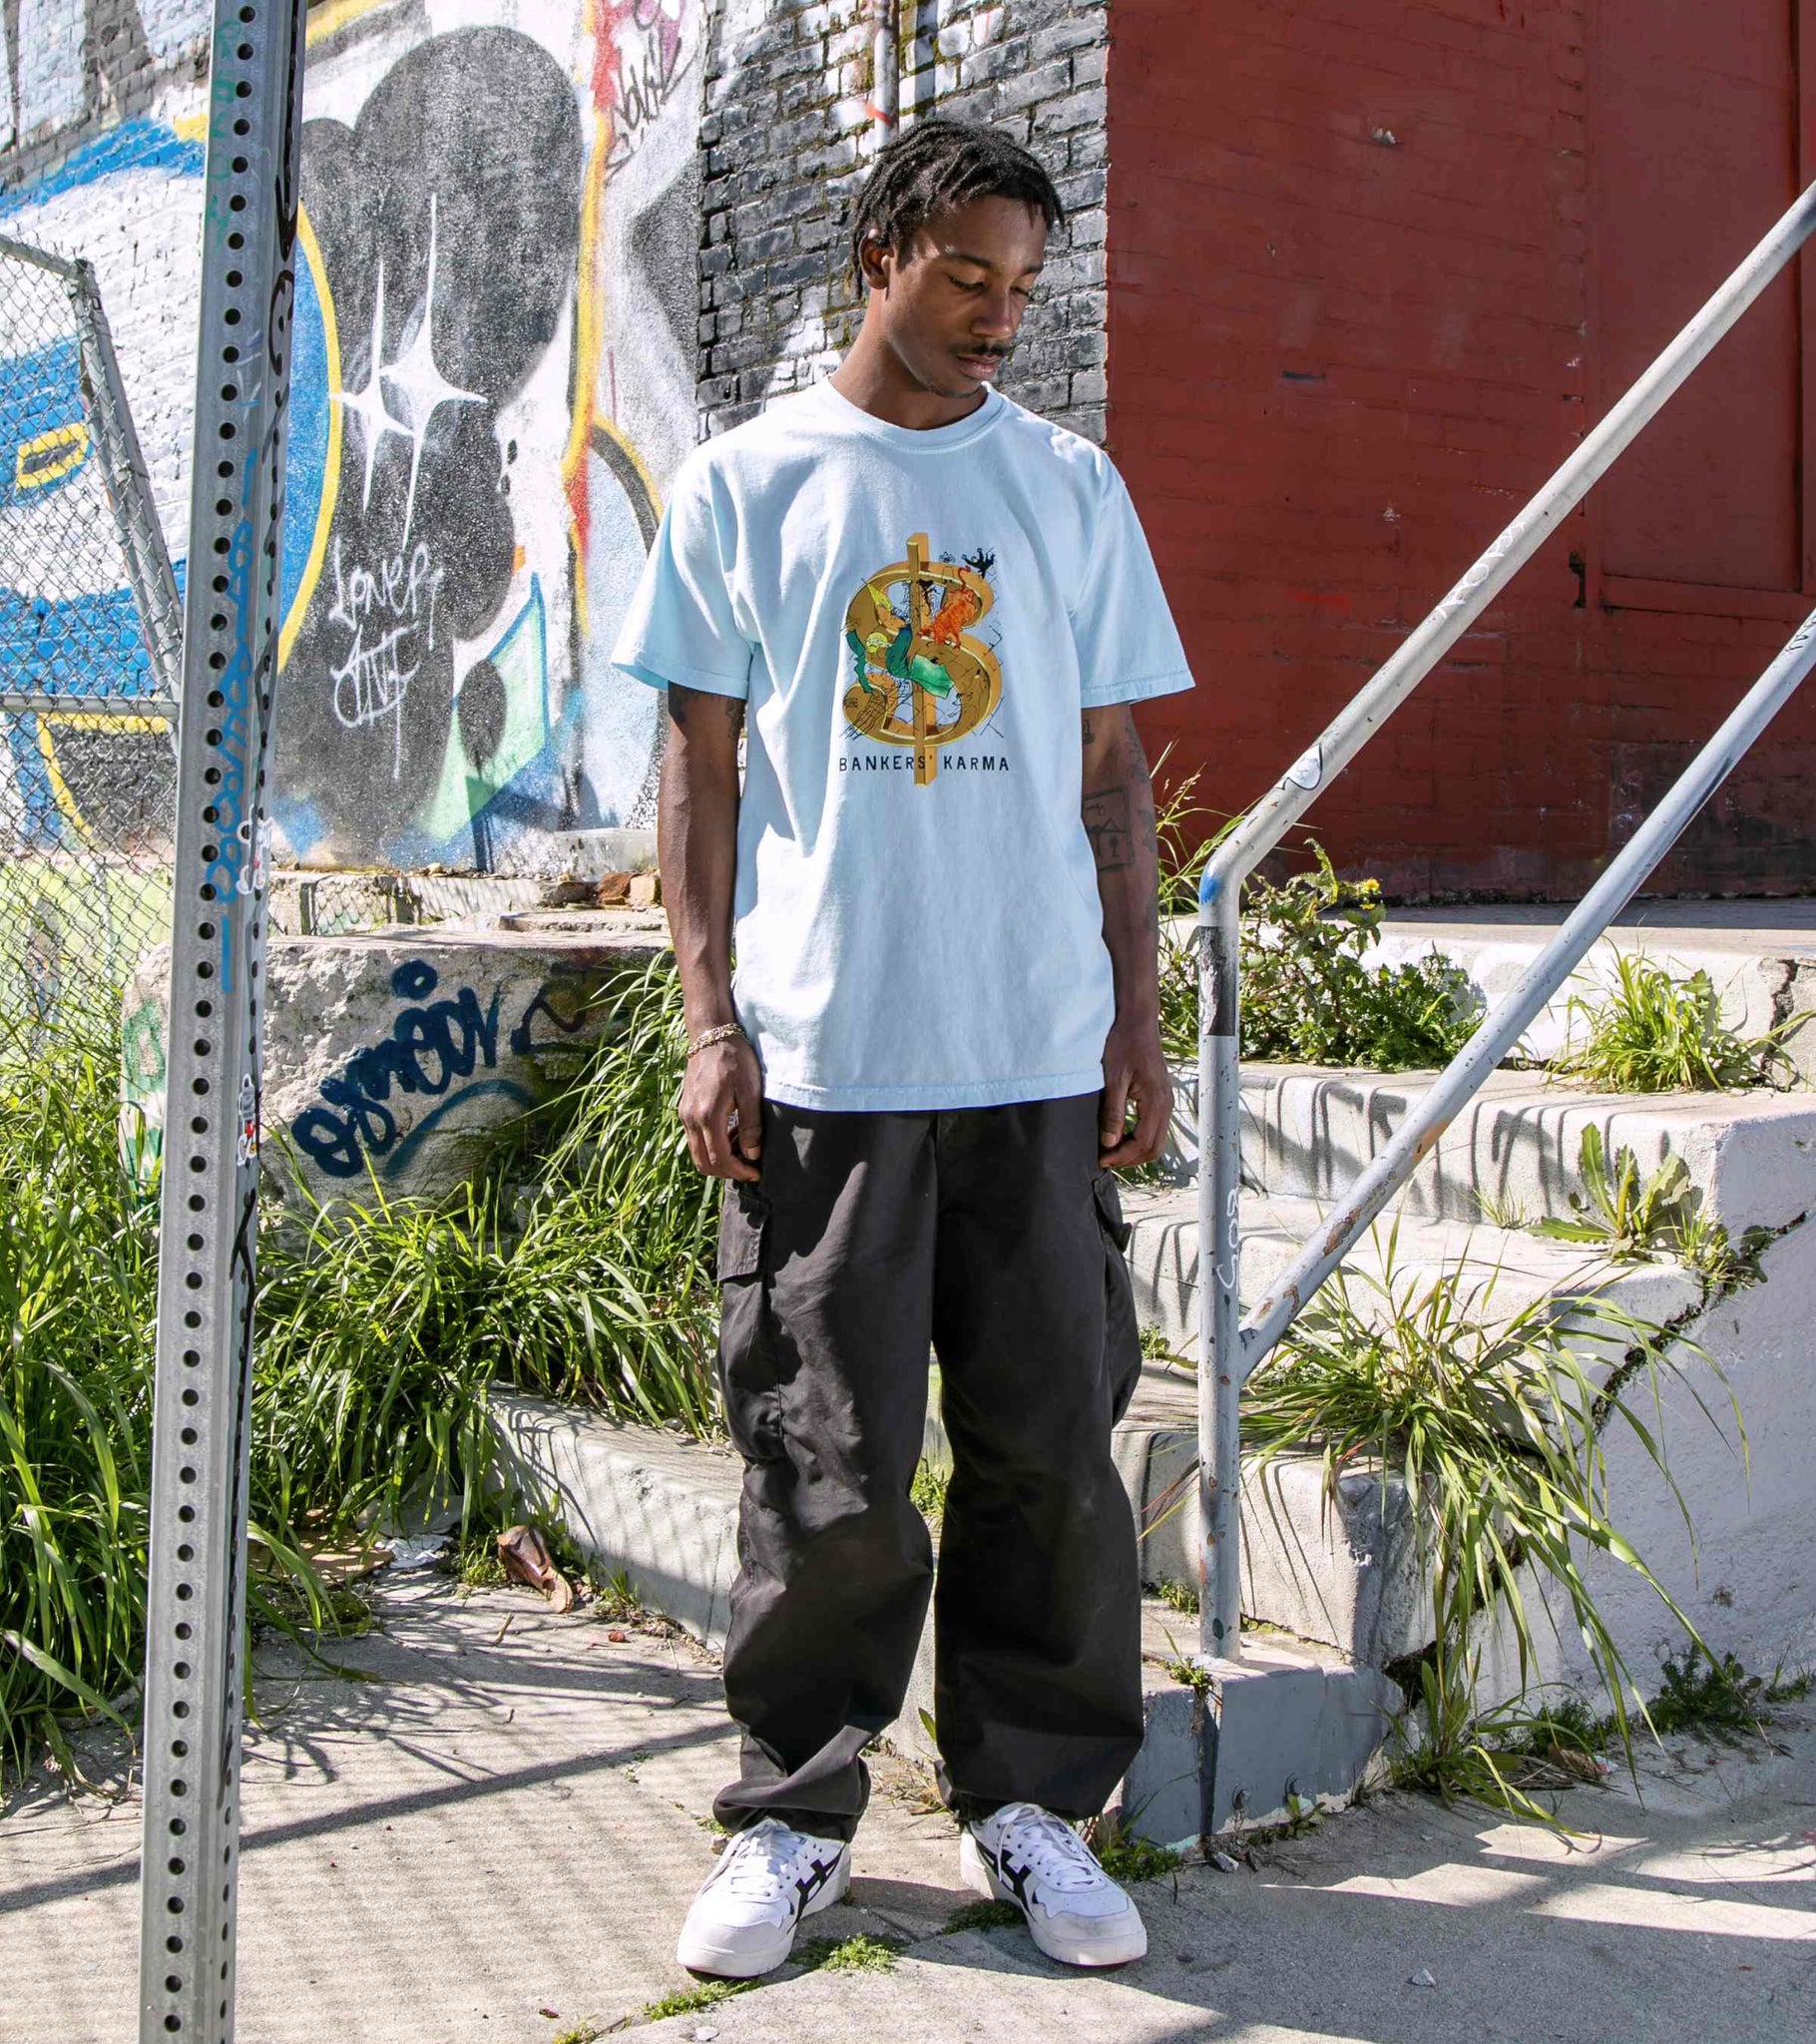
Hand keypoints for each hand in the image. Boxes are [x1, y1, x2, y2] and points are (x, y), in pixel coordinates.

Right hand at [679, 1036, 763, 1180]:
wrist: (711, 1035)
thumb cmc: (735, 1060)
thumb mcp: (750, 1091)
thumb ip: (751, 1125)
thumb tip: (753, 1154)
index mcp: (708, 1116)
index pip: (719, 1159)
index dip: (738, 1172)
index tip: (756, 1173)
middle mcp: (691, 1119)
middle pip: (704, 1163)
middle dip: (727, 1172)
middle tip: (749, 1169)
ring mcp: (685, 1114)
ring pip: (697, 1154)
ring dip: (718, 1161)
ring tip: (742, 1153)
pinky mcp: (685, 1109)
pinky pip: (694, 1140)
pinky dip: (710, 1147)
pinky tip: (730, 1137)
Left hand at [1098, 1015, 1172, 1170]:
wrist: (1137, 1021)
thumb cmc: (1123, 1044)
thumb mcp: (1113, 1078)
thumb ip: (1112, 1112)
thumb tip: (1109, 1143)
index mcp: (1156, 1101)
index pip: (1143, 1143)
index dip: (1122, 1156)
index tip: (1102, 1160)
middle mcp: (1166, 1104)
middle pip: (1154, 1148)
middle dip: (1130, 1159)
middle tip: (1106, 1159)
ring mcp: (1166, 1101)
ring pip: (1156, 1140)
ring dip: (1135, 1150)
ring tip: (1111, 1150)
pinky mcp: (1161, 1097)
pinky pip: (1155, 1128)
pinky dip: (1140, 1138)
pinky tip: (1121, 1135)